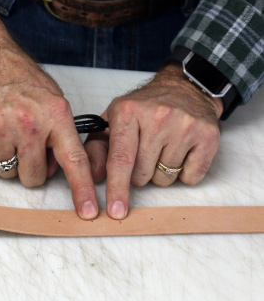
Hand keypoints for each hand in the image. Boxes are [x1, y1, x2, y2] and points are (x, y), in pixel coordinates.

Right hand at [0, 0, 98, 219]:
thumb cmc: (15, 75)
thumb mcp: (50, 96)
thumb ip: (57, 132)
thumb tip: (56, 167)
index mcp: (54, 114)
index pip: (74, 160)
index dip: (82, 190)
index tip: (88, 212)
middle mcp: (28, 123)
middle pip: (33, 176)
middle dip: (29, 168)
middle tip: (22, 146)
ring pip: (6, 173)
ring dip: (5, 160)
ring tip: (1, 131)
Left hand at [84, 63, 222, 218]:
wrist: (185, 88)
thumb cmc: (144, 108)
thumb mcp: (113, 120)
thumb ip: (96, 147)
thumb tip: (93, 177)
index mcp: (128, 111)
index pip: (120, 159)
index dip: (116, 188)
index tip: (114, 211)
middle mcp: (157, 117)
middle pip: (141, 175)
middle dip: (138, 174)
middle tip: (144, 152)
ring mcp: (184, 126)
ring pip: (165, 179)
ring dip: (160, 173)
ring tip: (163, 148)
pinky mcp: (208, 136)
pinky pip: (190, 177)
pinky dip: (184, 172)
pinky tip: (182, 151)